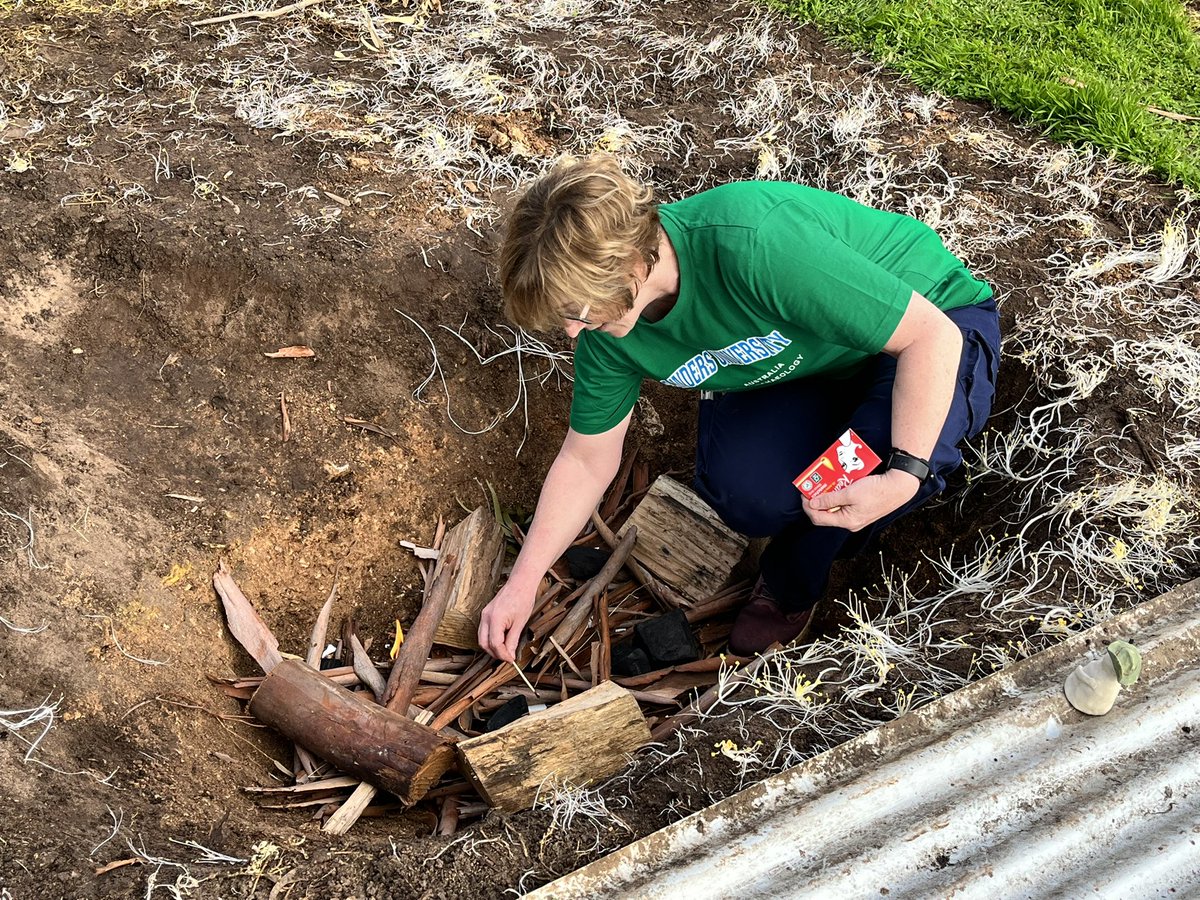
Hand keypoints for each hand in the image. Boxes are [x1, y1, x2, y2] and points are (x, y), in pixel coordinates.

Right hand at [478, 584, 535, 662]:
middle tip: (508, 657)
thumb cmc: (522, 599)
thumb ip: (513, 640)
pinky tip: (502, 640)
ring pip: (482, 638)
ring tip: (506, 650)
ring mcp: (484, 615)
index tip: (511, 660)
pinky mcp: (486, 613)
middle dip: (495, 653)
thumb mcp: (520, 623)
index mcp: (495, 619)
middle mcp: (486, 617)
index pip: (494, 644)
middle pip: (483, 643)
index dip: (503, 655)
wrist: (520, 584)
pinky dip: (491, 638)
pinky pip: (484, 631)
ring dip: (492, 647)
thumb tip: (510, 655)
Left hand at [803, 469, 920, 531]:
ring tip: (826, 483)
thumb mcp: (850, 493)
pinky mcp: (862, 508)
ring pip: (836, 507)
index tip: (804, 494)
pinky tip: (840, 483)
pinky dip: (840, 493)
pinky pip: (845, 503)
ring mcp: (857, 516)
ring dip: (829, 495)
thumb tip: (813, 504)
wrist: (900, 486)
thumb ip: (830, 499)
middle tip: (813, 487)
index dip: (808, 507)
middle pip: (826, 514)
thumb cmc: (877, 490)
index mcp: (847, 521)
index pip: (819, 519)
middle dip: (818, 500)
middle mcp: (851, 522)